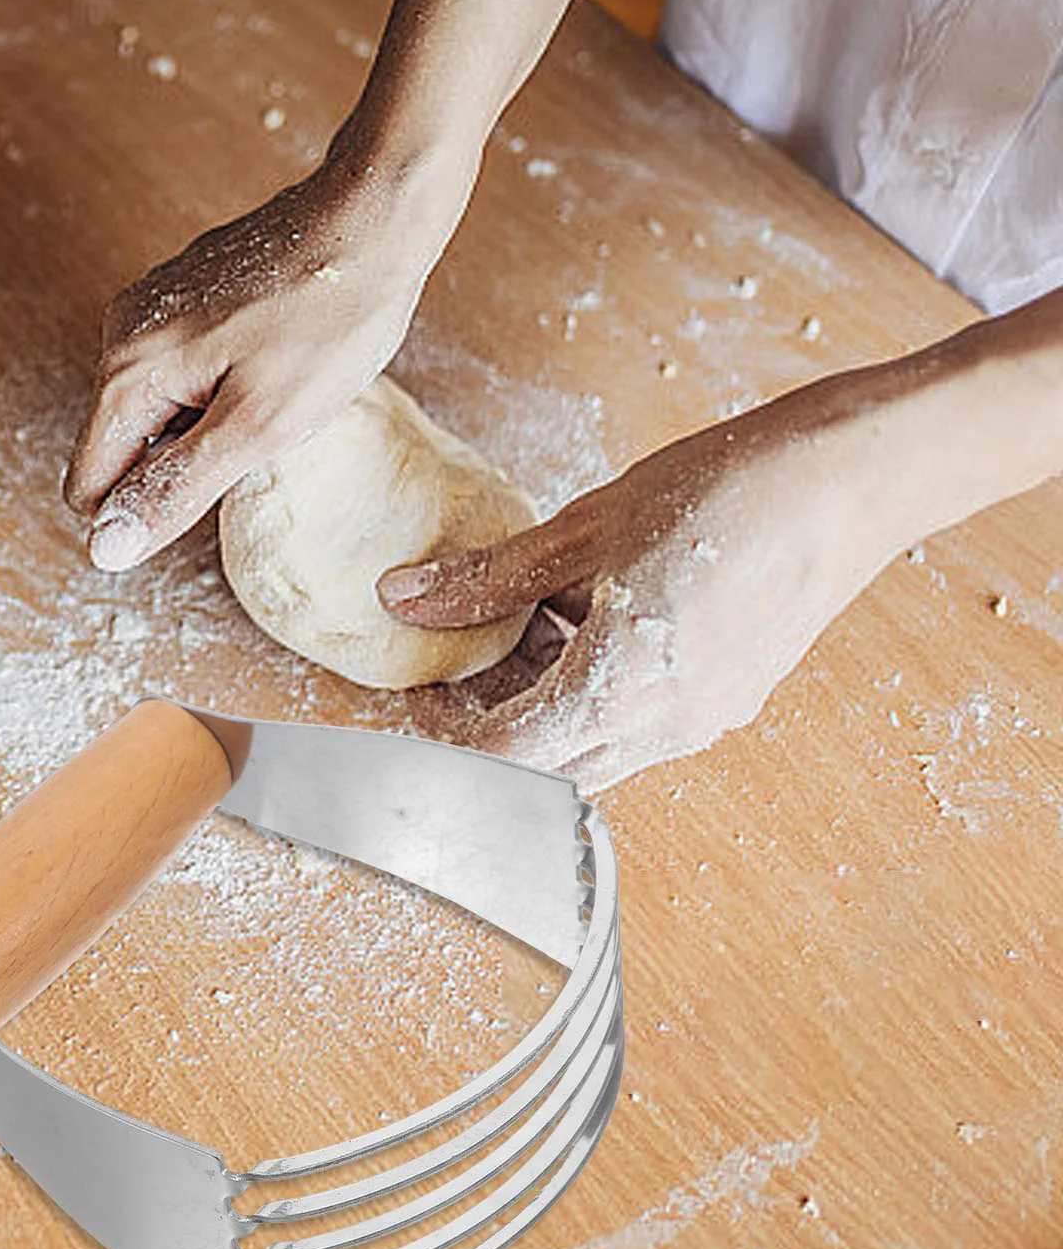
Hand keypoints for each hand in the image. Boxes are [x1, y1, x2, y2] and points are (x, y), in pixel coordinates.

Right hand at [65, 145, 471, 569]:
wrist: (375, 215)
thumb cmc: (329, 319)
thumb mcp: (257, 426)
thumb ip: (174, 489)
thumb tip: (105, 548)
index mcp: (128, 372)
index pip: (90, 487)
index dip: (150, 507)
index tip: (222, 474)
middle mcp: (121, 334)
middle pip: (123, 448)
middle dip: (185, 459)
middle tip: (260, 424)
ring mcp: (152, 306)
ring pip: (158, 411)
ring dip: (210, 421)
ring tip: (274, 387)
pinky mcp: (186, 292)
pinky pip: (184, 372)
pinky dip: (225, 383)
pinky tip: (276, 358)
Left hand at [378, 377, 907, 790]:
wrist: (847, 480)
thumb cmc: (719, 491)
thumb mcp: (581, 530)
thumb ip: (487, 578)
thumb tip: (401, 597)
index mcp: (619, 689)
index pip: (502, 758)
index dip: (445, 735)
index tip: (421, 691)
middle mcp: (665, 728)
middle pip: (545, 769)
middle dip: (490, 725)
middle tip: (463, 661)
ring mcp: (703, 722)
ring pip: (594, 752)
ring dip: (544, 709)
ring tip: (529, 624)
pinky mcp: (728, 704)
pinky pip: (640, 727)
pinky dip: (595, 694)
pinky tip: (590, 621)